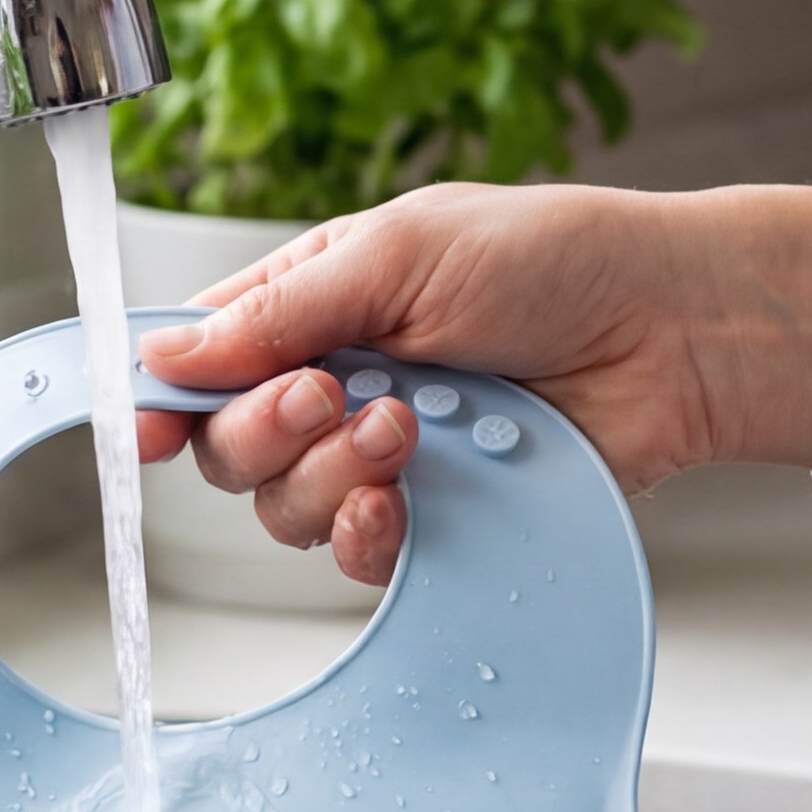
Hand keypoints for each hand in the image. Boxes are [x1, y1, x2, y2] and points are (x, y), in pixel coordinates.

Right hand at [129, 182, 811, 586]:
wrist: (670, 332)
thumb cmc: (554, 262)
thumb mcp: (400, 253)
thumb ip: (279, 310)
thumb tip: (167, 356)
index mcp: (312, 306)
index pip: (200, 360)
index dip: (160, 396)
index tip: (142, 423)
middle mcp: (333, 387)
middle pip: (228, 449)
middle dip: (264, 429)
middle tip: (331, 394)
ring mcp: (380, 460)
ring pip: (283, 509)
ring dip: (328, 474)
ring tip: (405, 429)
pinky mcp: (431, 521)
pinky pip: (352, 559)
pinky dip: (364, 534)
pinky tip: (401, 503)